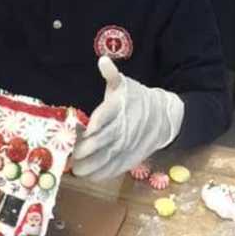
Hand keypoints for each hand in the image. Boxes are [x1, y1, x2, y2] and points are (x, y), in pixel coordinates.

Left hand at [72, 57, 184, 180]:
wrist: (163, 116)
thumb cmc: (136, 99)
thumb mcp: (125, 84)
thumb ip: (111, 74)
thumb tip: (103, 60)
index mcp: (119, 107)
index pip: (104, 116)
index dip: (92, 126)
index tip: (78, 131)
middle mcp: (123, 127)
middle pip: (103, 140)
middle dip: (86, 149)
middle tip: (70, 153)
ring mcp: (128, 144)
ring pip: (108, 158)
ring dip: (91, 165)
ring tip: (76, 169)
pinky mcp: (131, 157)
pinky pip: (116, 167)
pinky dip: (102, 173)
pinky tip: (89, 175)